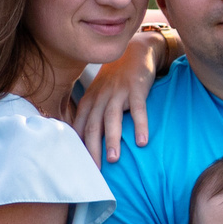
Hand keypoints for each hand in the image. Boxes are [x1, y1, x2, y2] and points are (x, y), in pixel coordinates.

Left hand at [71, 21, 179, 161]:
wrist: (135, 52)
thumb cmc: (116, 79)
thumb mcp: (99, 94)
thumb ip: (91, 115)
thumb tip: (85, 143)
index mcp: (90, 101)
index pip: (80, 127)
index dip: (79, 148)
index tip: (81, 167)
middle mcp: (101, 97)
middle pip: (93, 126)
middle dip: (93, 149)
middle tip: (95, 171)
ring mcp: (118, 92)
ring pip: (112, 118)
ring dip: (112, 140)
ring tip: (114, 160)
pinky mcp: (137, 88)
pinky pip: (138, 109)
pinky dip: (140, 126)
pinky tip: (142, 142)